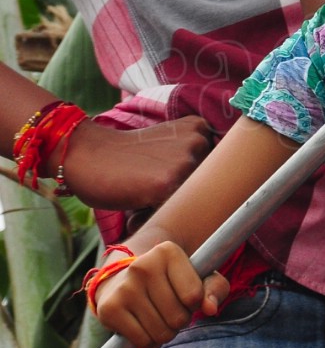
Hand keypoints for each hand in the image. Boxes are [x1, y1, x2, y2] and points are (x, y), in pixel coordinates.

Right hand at [62, 116, 213, 209]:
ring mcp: (186, 162)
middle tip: (150, 191)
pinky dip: (155, 218)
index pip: (215, 171)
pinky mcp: (169, 185)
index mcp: (199, 128)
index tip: (165, 182)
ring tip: (143, 199)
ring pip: (189, 202)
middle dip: (180, 197)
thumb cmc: (125, 156)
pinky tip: (137, 209)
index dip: (190, 184)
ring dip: (168, 209)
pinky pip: (172, 214)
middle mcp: (199, 142)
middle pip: (205, 188)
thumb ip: (188, 160)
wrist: (87, 154)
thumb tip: (215, 200)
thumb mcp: (166, 144)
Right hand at [92, 240, 228, 347]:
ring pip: (161, 332)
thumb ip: (215, 288)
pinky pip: (142, 341)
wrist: (121, 278)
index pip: (194, 295)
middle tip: (170, 310)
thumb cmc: (169, 280)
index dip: (194, 303)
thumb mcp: (198, 276)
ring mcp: (124, 287)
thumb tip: (210, 308)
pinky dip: (149, 342)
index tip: (185, 296)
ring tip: (158, 318)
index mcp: (168, 252)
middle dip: (180, 321)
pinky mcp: (110, 309)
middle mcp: (143, 266)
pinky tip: (144, 327)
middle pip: (178, 317)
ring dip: (166, 334)